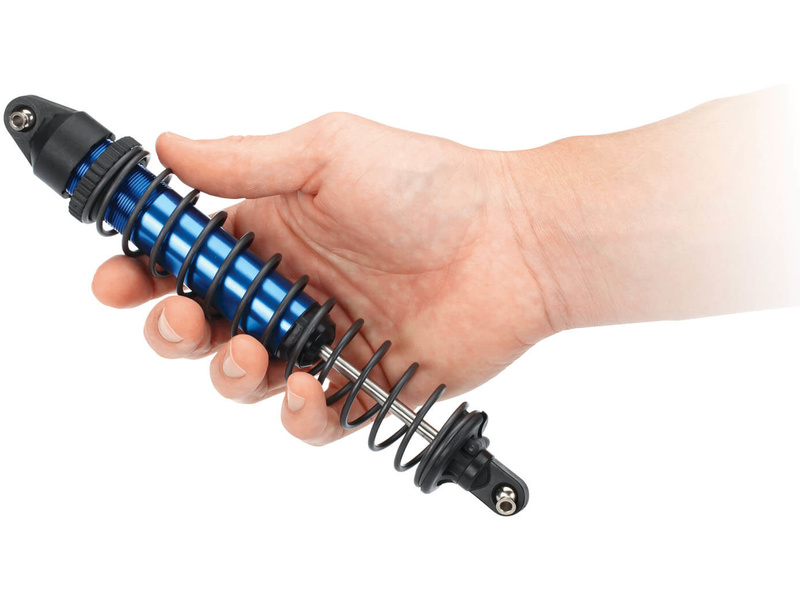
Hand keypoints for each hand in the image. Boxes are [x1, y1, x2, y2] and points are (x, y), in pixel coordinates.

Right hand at [91, 113, 554, 445]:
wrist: (512, 241)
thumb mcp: (327, 154)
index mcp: (274, 232)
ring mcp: (325, 339)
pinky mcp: (364, 384)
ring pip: (246, 376)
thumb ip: (244, 164)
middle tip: (185, 316)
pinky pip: (311, 417)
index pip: (188, 259)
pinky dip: (298, 412)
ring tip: (246, 350)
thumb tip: (169, 147)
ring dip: (227, 371)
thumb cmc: (428, 187)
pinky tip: (308, 386)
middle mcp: (292, 289)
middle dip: (174, 329)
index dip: (144, 273)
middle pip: (204, 325)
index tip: (117, 280)